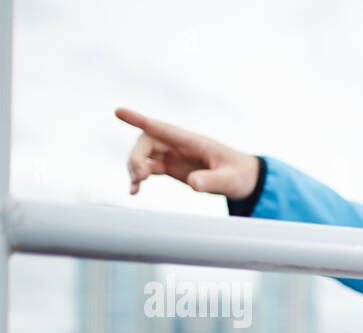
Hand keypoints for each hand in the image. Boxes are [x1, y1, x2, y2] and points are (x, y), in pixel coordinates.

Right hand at [116, 107, 259, 198]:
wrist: (245, 180)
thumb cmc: (239, 175)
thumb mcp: (229, 180)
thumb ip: (212, 181)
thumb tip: (193, 184)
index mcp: (192, 141)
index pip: (162, 128)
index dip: (139, 120)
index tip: (118, 111)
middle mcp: (179, 145)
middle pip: (146, 142)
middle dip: (136, 157)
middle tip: (140, 176)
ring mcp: (173, 155)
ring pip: (143, 155)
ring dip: (134, 168)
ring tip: (135, 188)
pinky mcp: (171, 167)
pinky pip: (148, 168)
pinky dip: (139, 178)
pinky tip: (134, 191)